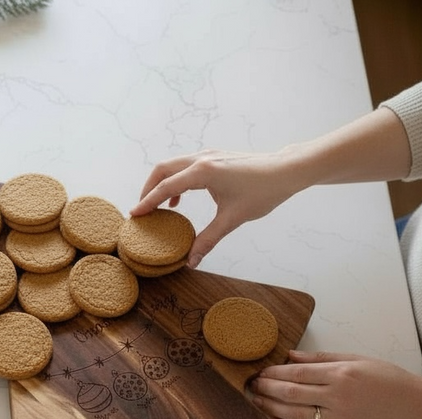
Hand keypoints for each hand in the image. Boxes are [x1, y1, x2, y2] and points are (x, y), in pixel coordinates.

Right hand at [130, 149, 304, 267]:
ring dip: (161, 184)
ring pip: (173, 166)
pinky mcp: (214, 157)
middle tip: (142, 210)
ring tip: (157, 207)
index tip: (135, 215)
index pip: (166, 187)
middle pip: (162, 169)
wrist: (286, 170)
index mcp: (203, 172)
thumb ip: (207, 239)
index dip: (148, 202)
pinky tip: (179, 200)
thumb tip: (191, 261)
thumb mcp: (232, 219)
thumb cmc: (264, 191)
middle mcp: (202, 159)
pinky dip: (175, 181)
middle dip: (148, 189)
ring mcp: (208, 155)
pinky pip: (185, 167)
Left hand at [247, 350, 421, 418]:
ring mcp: (339, 418)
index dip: (274, 372)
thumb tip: (291, 356)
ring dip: (271, 407)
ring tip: (255, 400)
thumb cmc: (387, 379)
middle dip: (267, 388)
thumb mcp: (356, 359)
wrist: (414, 407)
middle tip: (250, 384)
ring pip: (295, 414)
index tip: (260, 370)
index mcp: (341, 374)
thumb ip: (321, 358)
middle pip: (292, 393)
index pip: (297, 373)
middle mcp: (338, 397)